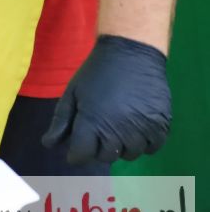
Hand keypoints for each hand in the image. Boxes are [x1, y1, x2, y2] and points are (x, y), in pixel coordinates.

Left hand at [41, 34, 171, 164]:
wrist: (131, 54)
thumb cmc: (96, 73)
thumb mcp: (72, 94)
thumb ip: (61, 121)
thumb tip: (49, 145)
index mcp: (92, 123)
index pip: (81, 156)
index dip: (76, 153)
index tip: (77, 146)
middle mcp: (119, 131)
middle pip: (106, 157)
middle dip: (98, 149)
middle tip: (98, 132)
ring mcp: (142, 129)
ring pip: (130, 155)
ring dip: (122, 146)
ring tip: (118, 127)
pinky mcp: (161, 125)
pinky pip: (152, 147)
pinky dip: (144, 143)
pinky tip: (136, 128)